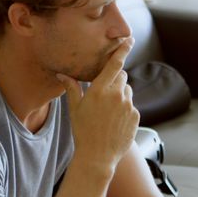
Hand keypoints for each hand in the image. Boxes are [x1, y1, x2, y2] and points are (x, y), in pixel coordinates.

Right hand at [57, 38, 138, 171]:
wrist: (97, 157)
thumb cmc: (83, 132)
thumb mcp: (75, 109)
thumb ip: (72, 88)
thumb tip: (62, 75)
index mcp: (100, 90)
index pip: (115, 63)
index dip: (123, 49)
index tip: (129, 40)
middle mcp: (117, 95)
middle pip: (122, 76)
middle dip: (115, 80)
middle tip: (104, 94)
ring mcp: (128, 106)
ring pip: (127, 91)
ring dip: (120, 95)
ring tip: (108, 113)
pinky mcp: (136, 116)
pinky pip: (131, 106)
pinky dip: (125, 110)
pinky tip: (114, 123)